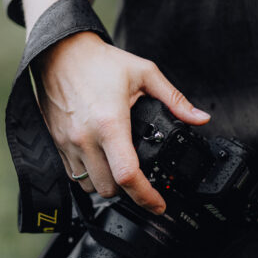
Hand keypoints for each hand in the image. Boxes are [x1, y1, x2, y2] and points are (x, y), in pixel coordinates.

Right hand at [20, 0, 208, 213]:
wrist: (59, 53)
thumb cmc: (99, 62)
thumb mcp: (144, 73)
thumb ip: (175, 99)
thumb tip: (200, 118)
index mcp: (110, 122)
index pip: (128, 175)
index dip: (146, 197)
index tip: (159, 204)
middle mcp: (86, 138)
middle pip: (110, 189)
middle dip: (128, 191)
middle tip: (140, 179)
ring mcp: (68, 143)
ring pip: (90, 187)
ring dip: (107, 185)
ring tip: (119, 169)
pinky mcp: (56, 144)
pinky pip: (74, 176)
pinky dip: (89, 177)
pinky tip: (100, 161)